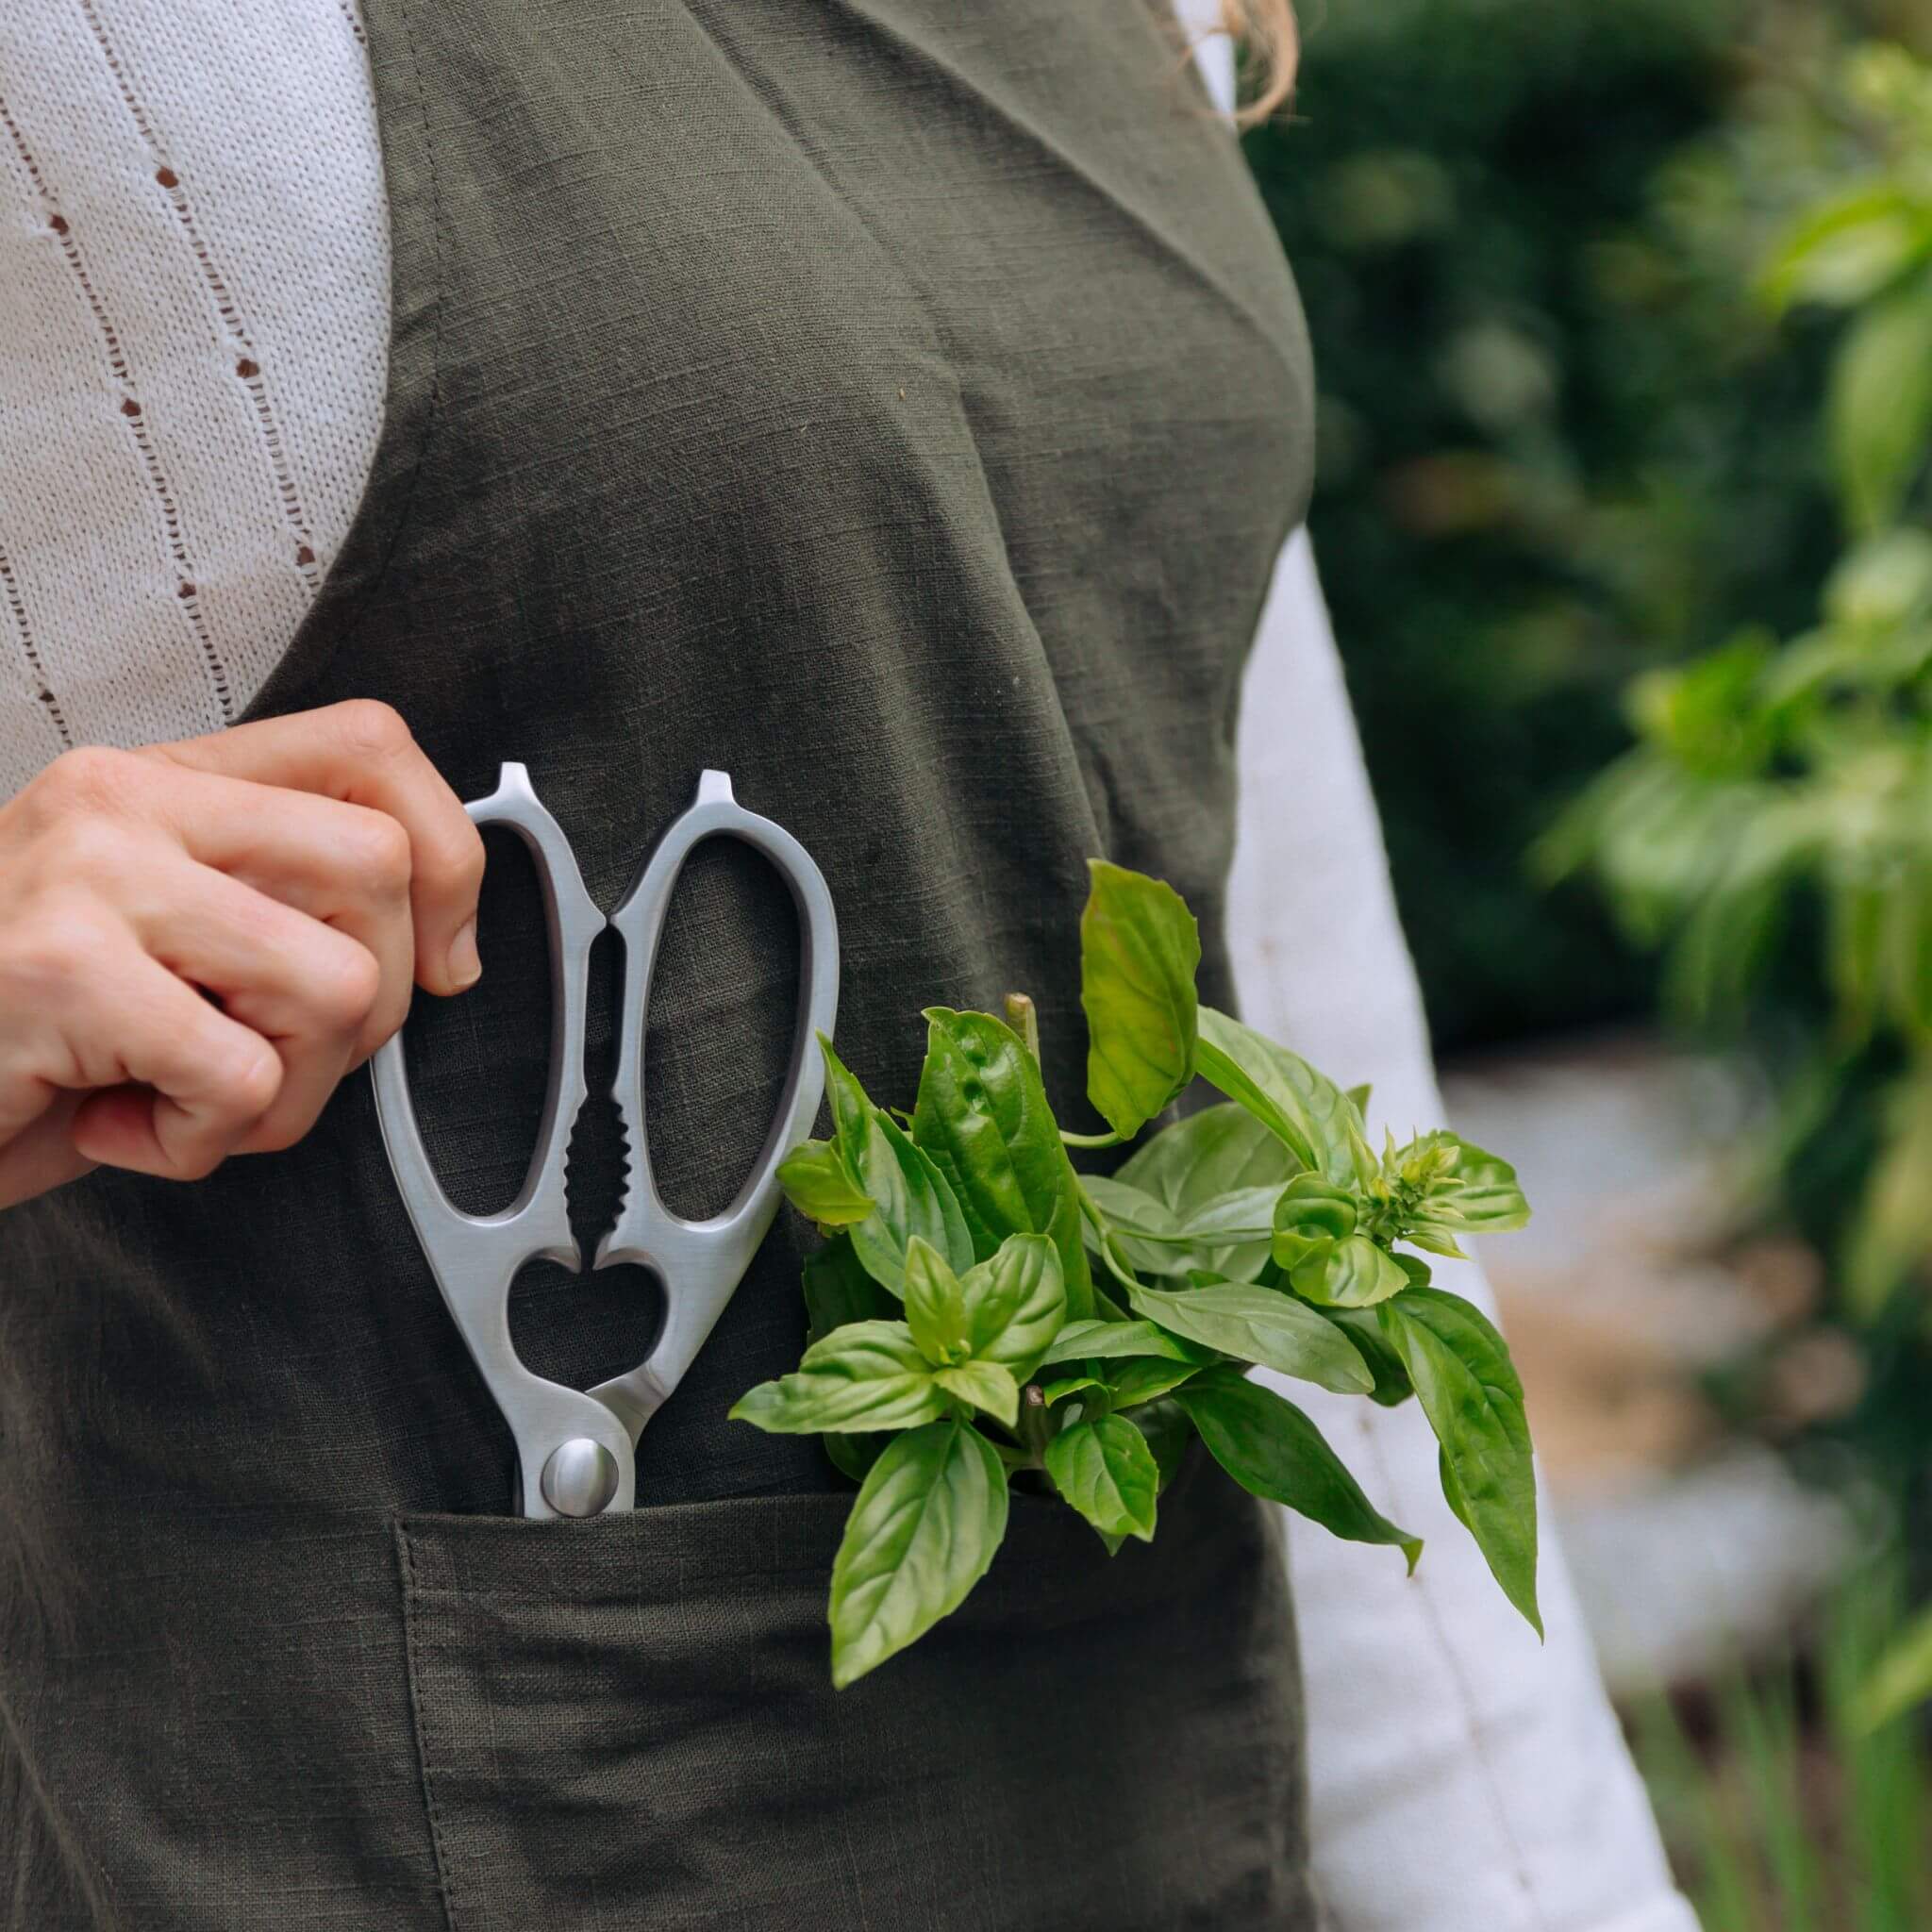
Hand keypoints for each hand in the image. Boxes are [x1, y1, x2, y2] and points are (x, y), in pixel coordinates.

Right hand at [0, 701, 484, 1207]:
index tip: (443, 958)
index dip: (449, 856)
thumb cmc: (28, 1030)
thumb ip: (277, 904)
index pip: (371, 746)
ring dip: (288, 1091)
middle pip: (380, 873)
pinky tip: (117, 1123)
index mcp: (163, 780)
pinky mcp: (60, 973)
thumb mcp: (166, 935)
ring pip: (337, 985)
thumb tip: (447, 943)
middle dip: (370, 1007)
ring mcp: (88, 878)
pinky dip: (201, 1142)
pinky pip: (243, 1080)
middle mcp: (124, 802)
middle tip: (268, 1053)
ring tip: (185, 1096)